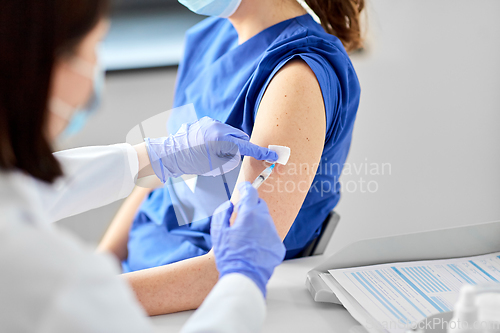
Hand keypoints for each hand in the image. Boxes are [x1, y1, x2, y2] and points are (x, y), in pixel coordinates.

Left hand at [145, 117, 277, 181]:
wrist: (169, 154)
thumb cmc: (190, 163)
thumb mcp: (214, 165)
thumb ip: (231, 158)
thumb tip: (240, 153)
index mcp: (221, 140)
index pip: (247, 147)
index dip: (261, 153)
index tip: (273, 156)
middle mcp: (217, 127)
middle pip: (241, 137)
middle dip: (241, 148)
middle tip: (232, 159)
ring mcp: (211, 123)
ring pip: (231, 133)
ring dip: (230, 143)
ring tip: (215, 153)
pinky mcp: (205, 122)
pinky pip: (221, 130)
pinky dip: (221, 138)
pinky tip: (209, 147)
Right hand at [211, 182, 285, 296]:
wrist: (244, 278)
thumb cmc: (230, 257)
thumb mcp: (218, 232)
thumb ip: (222, 213)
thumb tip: (229, 206)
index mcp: (250, 215)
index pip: (251, 193)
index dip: (246, 187)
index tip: (244, 187)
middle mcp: (265, 222)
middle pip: (260, 206)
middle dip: (251, 207)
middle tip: (240, 215)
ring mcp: (274, 234)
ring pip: (266, 221)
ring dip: (257, 223)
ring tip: (245, 237)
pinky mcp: (278, 246)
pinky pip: (270, 235)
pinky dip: (263, 237)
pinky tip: (253, 247)